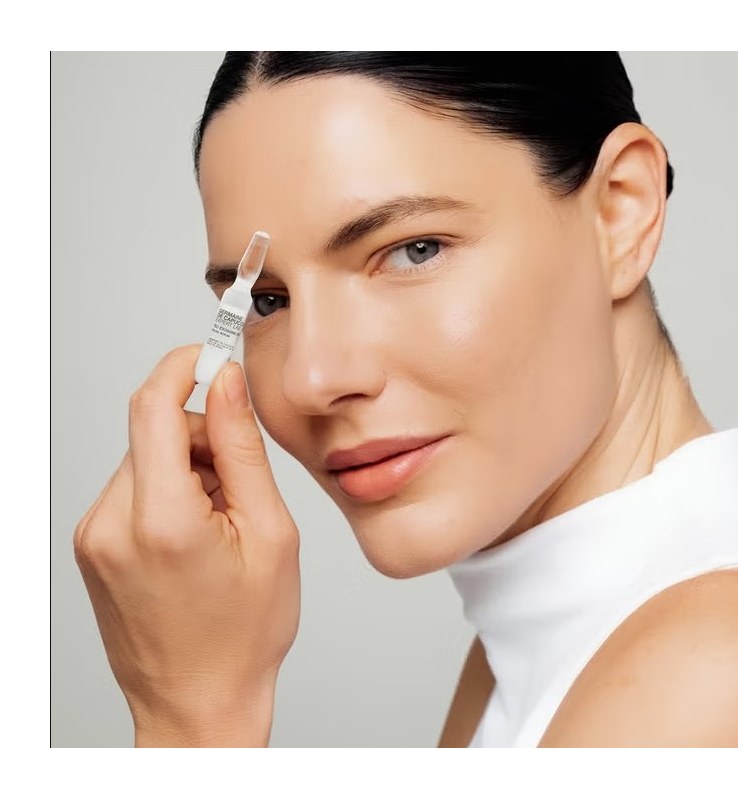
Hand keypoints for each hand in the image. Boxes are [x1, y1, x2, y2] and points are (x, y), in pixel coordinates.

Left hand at [73, 344, 300, 744]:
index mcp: (161, 520)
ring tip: (219, 524)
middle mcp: (112, 523)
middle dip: (202, 436)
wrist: (198, 704)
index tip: (213, 355)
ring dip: (187, 468)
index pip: (154, 405)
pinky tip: (195, 536)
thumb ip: (241, 450)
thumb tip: (226, 385)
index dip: (184, 365)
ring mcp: (95, 536)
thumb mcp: (269, 534)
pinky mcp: (93, 545)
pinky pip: (133, 488)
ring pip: (146, 458)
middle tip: (239, 484)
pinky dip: (169, 491)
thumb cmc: (244, 634)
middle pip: (154, 430)